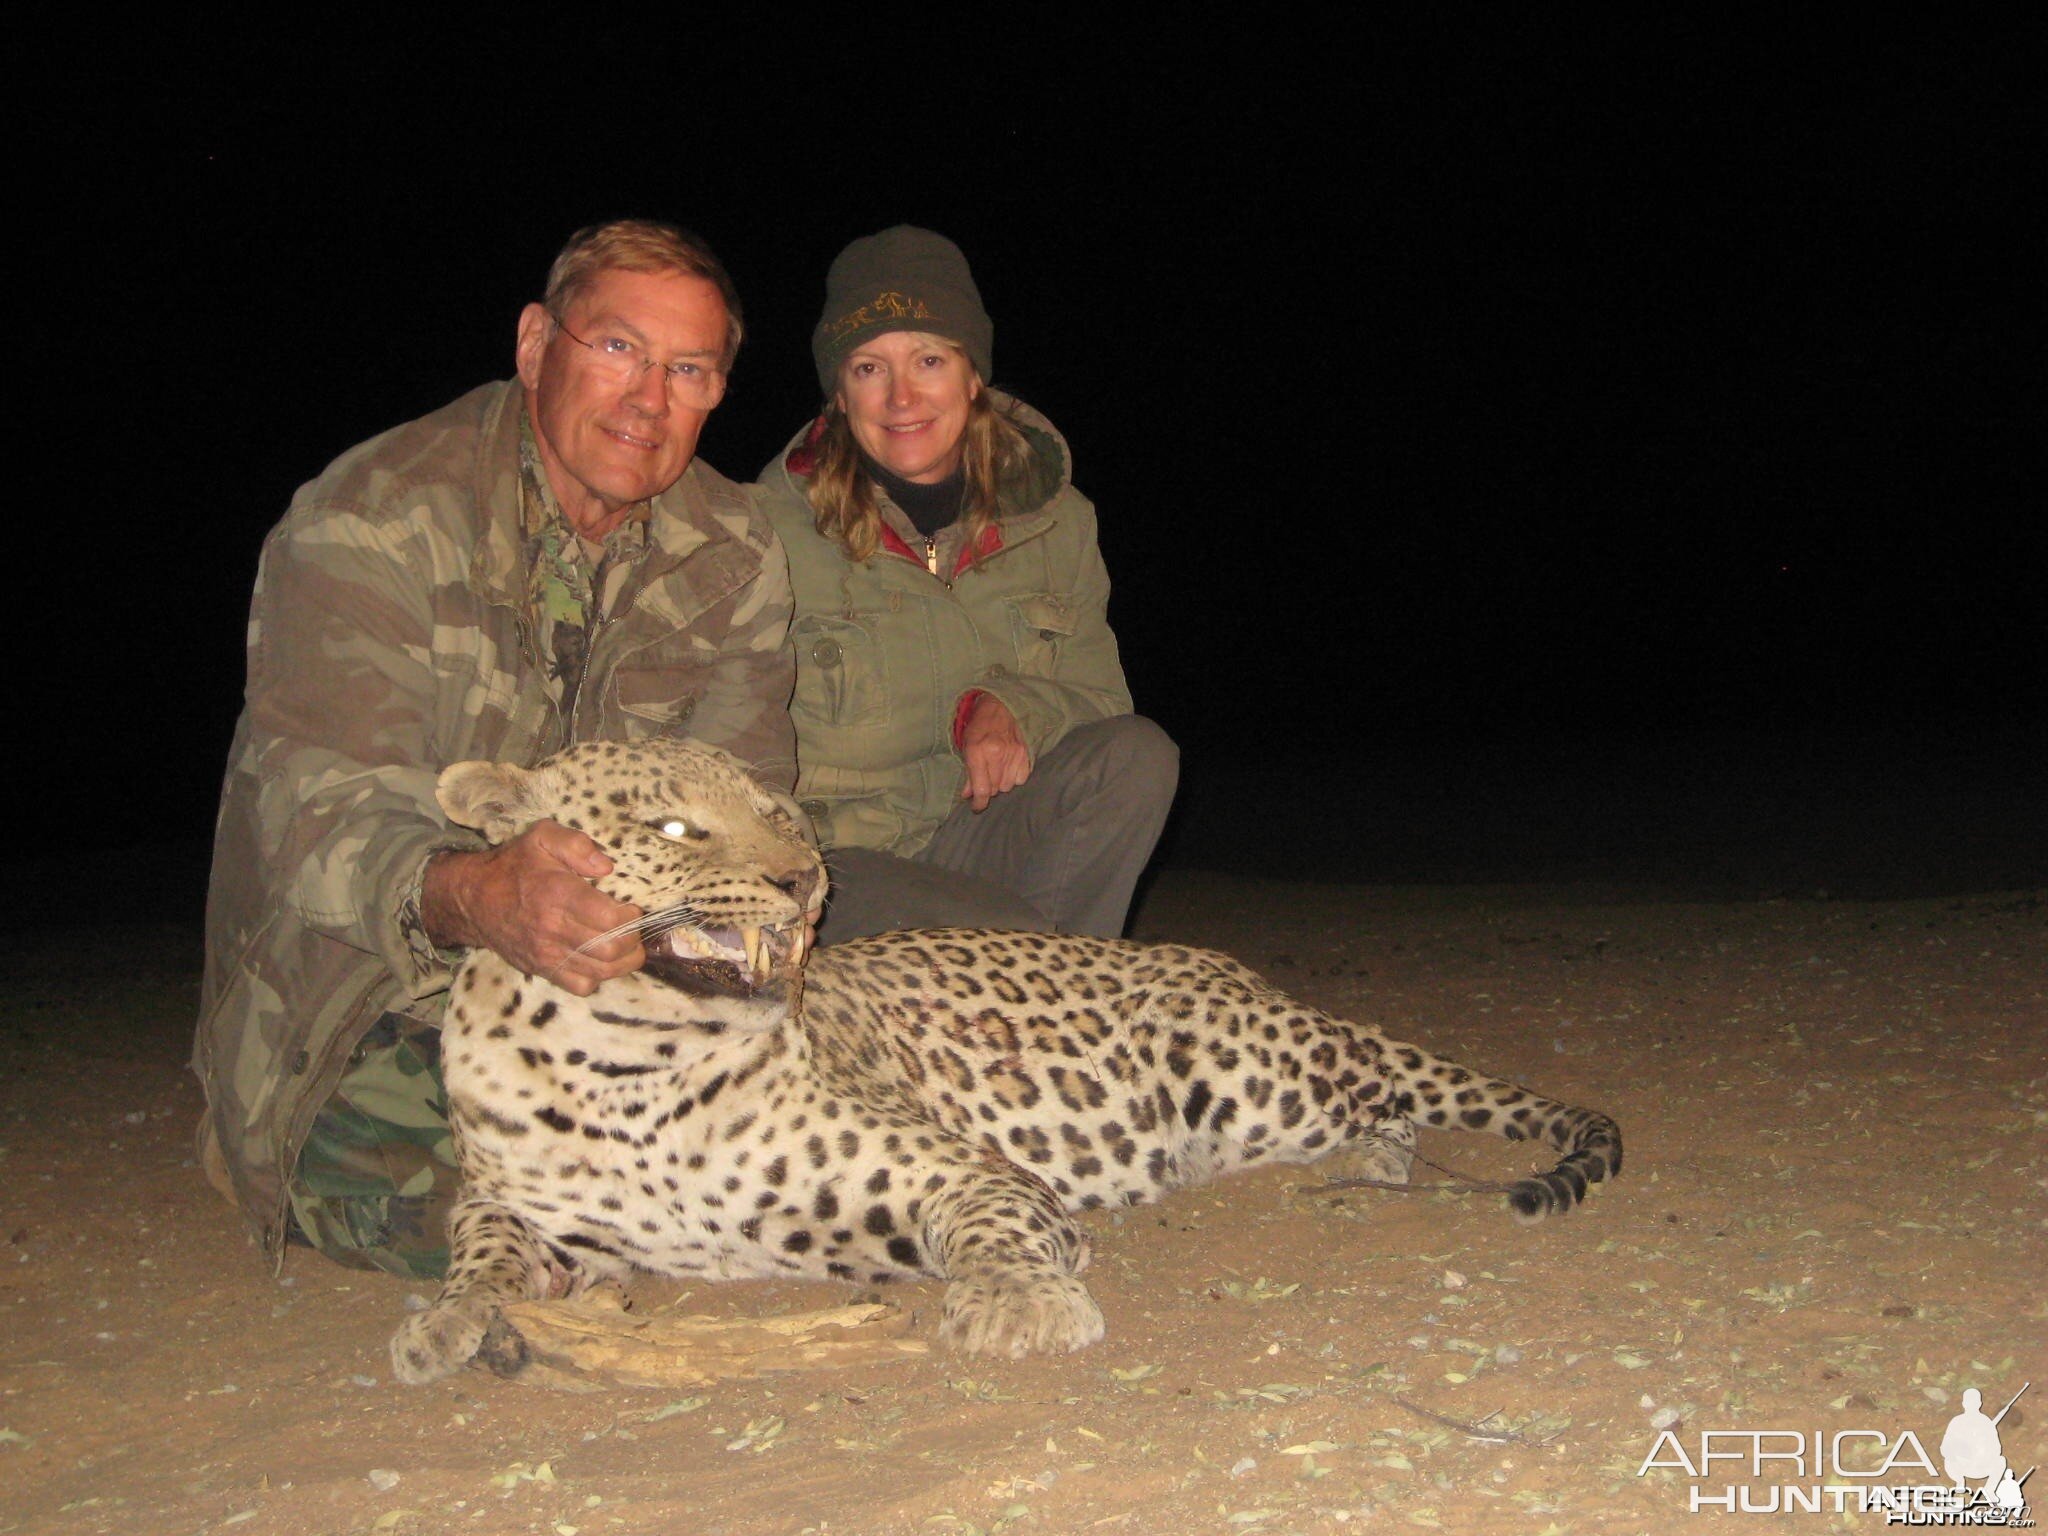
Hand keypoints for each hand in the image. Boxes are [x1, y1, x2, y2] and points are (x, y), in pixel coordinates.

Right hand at [422, 822, 644, 995]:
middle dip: (633, 940)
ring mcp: (548, 954)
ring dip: (623, 961)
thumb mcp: (541, 837)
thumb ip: (576, 844)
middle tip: (633, 927)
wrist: (472, 899)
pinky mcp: (543, 970)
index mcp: (559, 894)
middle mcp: (554, 929)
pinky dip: (598, 977)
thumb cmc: (512, 866)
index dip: (630, 916)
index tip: (631, 907)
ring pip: (601, 972)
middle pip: (611, 949)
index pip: (610, 919)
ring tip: (625, 944)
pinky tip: (598, 958)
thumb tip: (606, 867)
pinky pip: (581, 987)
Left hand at [958, 694, 1031, 812]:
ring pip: (1007, 786)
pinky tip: (1008, 767)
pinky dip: (1014, 777)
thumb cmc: (980, 725)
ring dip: (1001, 783)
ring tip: (996, 770)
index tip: (977, 807)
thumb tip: (968, 794)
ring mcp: (1013, 754)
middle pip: (994, 789)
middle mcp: (996, 754)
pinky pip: (1021, 779)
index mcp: (978, 752)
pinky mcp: (1026, 754)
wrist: (1002, 706)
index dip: (979, 803)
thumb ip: (968, 772)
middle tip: (984, 778)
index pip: (982, 789)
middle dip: (987, 788)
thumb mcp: (967, 746)